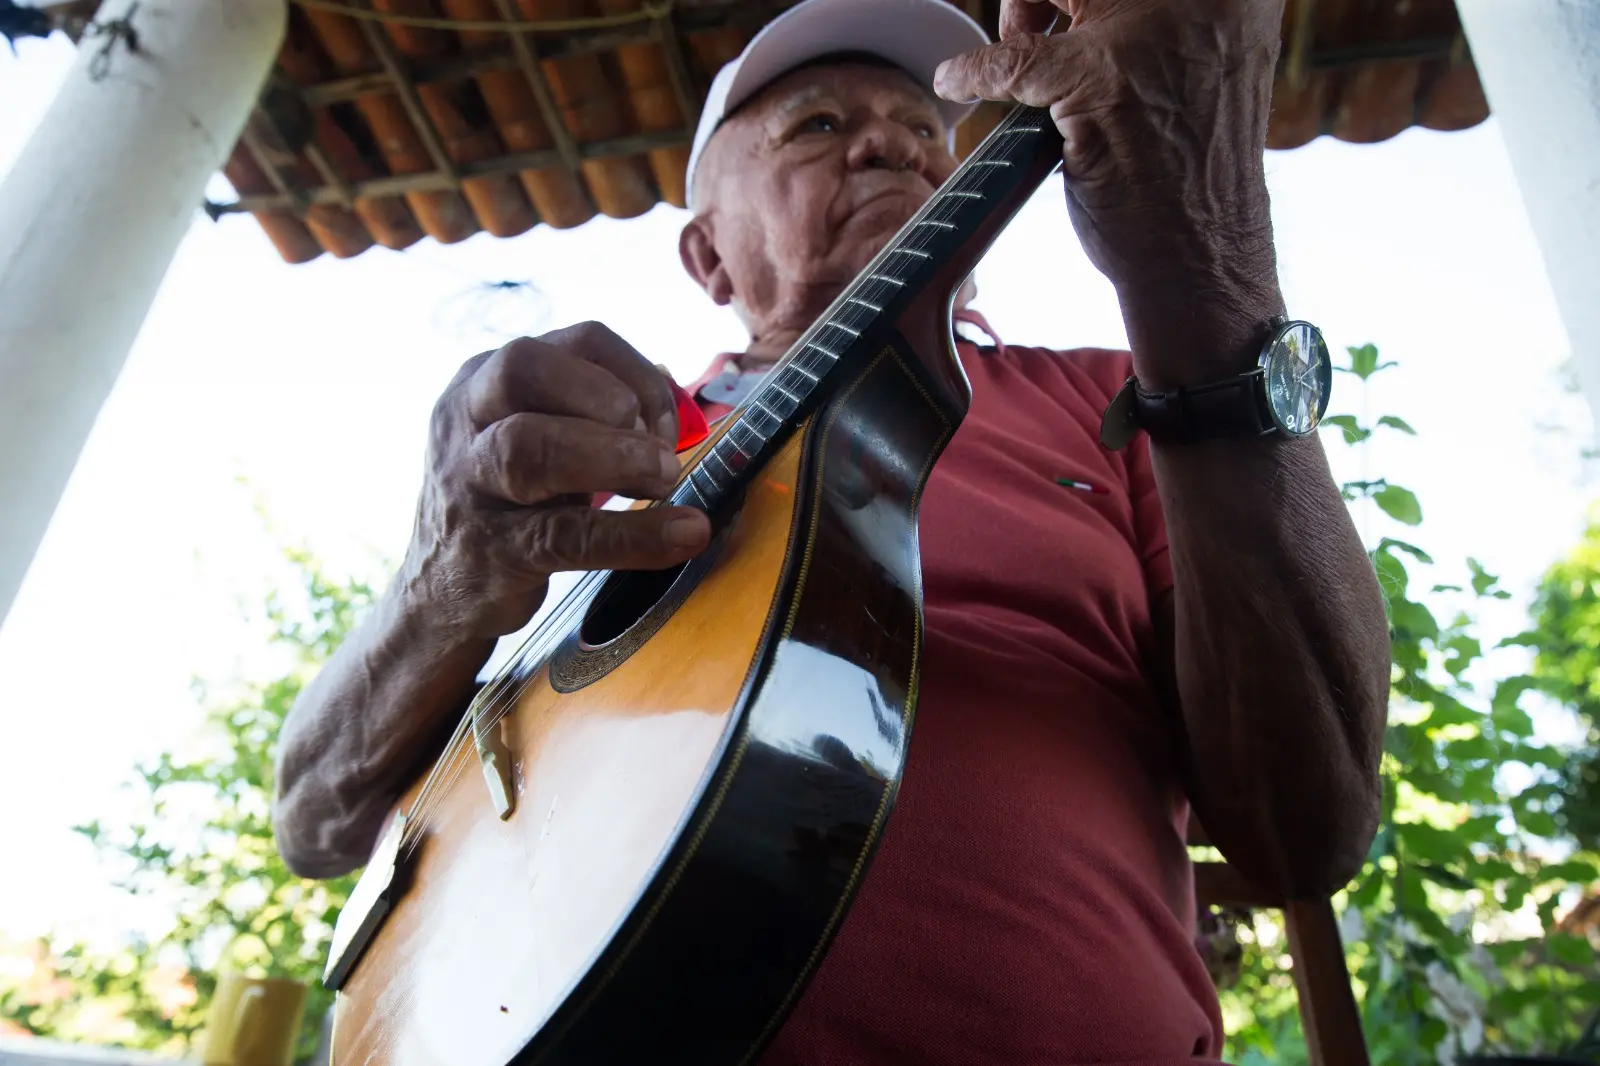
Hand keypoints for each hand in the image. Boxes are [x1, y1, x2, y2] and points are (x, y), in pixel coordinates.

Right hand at [403, 322, 712, 639]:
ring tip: (665, 481)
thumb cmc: (507, 500)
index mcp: (487, 378)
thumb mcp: (535, 435)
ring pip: (528, 446)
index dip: (639, 374)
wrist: (441, 591)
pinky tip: (682, 535)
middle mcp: (466, 418)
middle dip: (609, 398)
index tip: (669, 425)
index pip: (579, 340)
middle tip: (660, 451)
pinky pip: (564, 535)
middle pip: (525, 367)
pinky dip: (633, 536)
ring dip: (615, 457)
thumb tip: (668, 384)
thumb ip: (592, 406)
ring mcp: (470, 483)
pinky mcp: (492, 550)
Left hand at [935, 0, 1287, 386]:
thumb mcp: (1199, 67)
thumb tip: (1079, 9)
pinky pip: (1013, 60)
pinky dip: (975, 71)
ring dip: (1017, 14)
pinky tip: (957, 81)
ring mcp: (1148, 35)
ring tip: (1006, 43)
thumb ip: (1156, 24)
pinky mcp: (1097, 83)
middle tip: (1025, 21)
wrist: (1203, 251)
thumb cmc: (1199, 171)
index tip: (1062, 5)